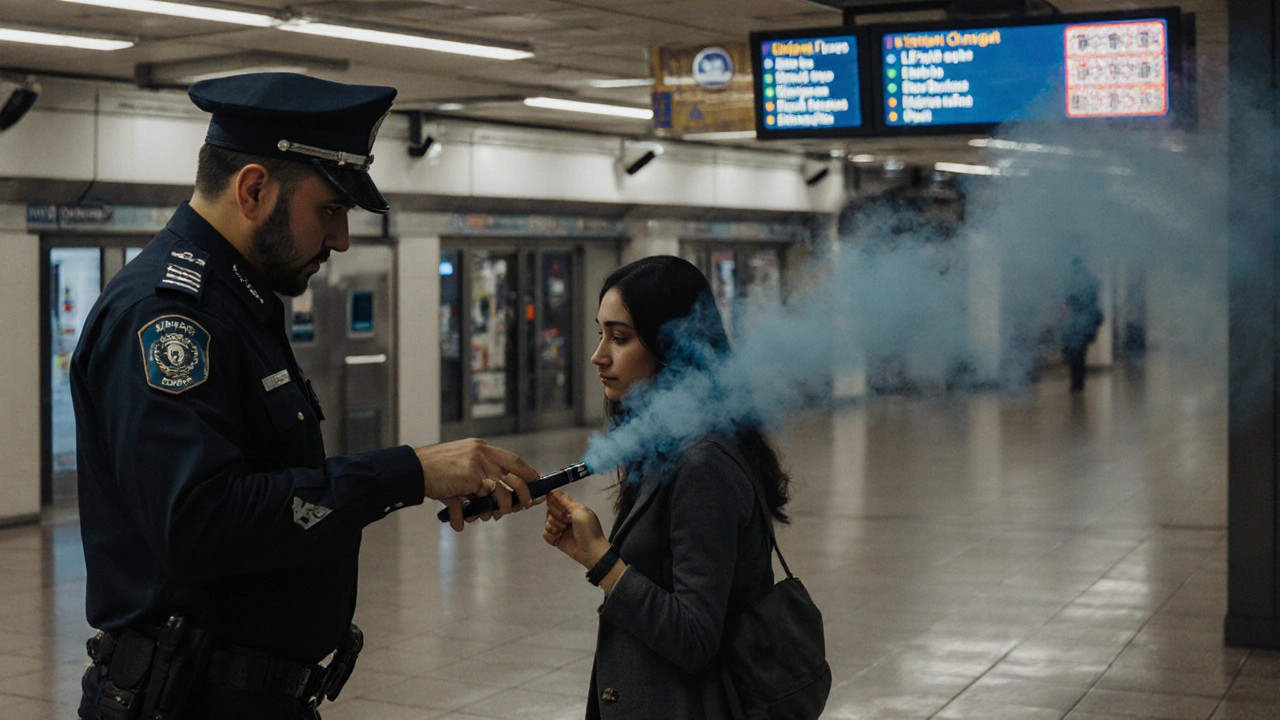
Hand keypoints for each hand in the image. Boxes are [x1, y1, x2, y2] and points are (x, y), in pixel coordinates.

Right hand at [416, 439, 537, 530]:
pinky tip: (460, 522)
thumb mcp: (454, 470)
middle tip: (524, 505)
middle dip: (524, 493)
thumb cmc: (430, 470)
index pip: (512, 460)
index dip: (526, 473)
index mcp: (480, 448)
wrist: (411, 469)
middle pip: (515, 474)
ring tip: (493, 516)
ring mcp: (477, 464)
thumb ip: (470, 485)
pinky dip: (470, 515)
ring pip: (502, 491)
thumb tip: (474, 512)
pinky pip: (481, 501)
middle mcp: (482, 453)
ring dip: (501, 508)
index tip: (534, 484)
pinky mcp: (471, 477)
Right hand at [542, 490, 608, 568]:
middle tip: (567, 520)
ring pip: (547, 522)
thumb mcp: (580, 511)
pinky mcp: (557, 539)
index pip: (557, 500)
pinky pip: (546, 534)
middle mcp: (566, 518)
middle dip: (556, 515)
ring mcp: (561, 529)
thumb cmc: (590, 531)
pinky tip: (559, 536)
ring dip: (554, 525)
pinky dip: (550, 534)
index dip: (554, 502)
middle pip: (550, 511)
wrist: (591, 552)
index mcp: (573, 509)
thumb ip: (566, 501)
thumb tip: (555, 491)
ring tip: (564, 530)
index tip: (556, 504)